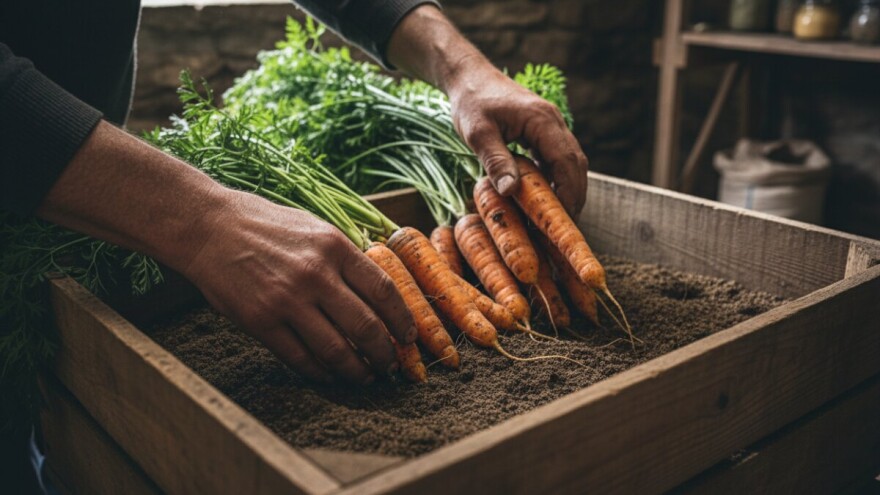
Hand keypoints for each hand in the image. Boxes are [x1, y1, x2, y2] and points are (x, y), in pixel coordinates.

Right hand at [181, 191, 416, 384]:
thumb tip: (380, 294)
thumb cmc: (266, 226)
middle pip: (367, 326)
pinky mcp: (261, 322)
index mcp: (334, 247)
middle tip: (391, 365)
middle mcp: (315, 274)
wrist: (209, 228)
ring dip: (357, 370)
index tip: (410, 336)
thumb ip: (346, 259)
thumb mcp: (316, 228)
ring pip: (337, 350)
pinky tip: (329, 375)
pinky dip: (320, 372)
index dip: (403, 320)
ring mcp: (287, 300)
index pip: (384, 291)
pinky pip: (300, 358)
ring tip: (365, 376)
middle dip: (385, 353)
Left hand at [386, 6, 587, 215]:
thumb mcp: (478, 133)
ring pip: (570, 163)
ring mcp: (551, 127)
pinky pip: (557, 159)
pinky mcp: (543, 132)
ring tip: (556, 218)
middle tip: (564, 227)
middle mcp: (554, 123)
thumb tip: (511, 192)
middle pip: (576, 165)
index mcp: (543, 121)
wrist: (469, 77)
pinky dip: (556, 180)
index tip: (564, 220)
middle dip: (574, 196)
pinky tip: (545, 199)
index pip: (567, 162)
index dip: (569, 193)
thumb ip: (496, 160)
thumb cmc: (471, 101)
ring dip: (567, 189)